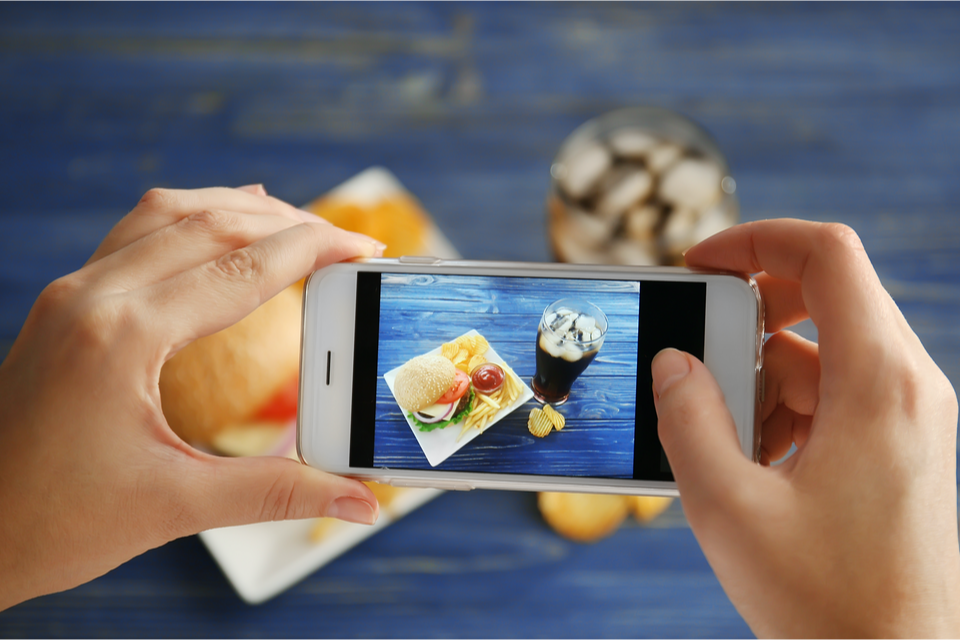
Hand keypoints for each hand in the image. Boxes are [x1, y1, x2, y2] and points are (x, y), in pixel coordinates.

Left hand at [0, 185, 385, 610]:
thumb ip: (278, 492)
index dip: (316, 250)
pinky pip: (137, 233)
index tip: (364, 247)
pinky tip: (218, 231)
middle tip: (344, 242)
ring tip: (295, 225)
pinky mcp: (66, 305)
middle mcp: (92, 297)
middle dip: (288, 224)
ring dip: (238, 210)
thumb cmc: (50, 523)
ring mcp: (72, 295)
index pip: (243, 267)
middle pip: (210, 222)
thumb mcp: (176, 505)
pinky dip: (192, 220)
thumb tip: (359, 500)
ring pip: (169, 214)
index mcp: (122, 336)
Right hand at [653, 220, 959, 635]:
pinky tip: (753, 459)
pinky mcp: (899, 447)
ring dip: (762, 372)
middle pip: (827, 296)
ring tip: (722, 431)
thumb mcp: (728, 506)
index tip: (699, 263)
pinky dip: (786, 405)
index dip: (755, 238)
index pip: (827, 255)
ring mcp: (909, 417)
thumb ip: (688, 419)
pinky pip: (836, 394)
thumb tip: (673, 360)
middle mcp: (907, 388)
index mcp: (878, 384)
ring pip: (825, 352)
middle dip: (750, 311)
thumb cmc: (826, 601)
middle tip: (698, 346)